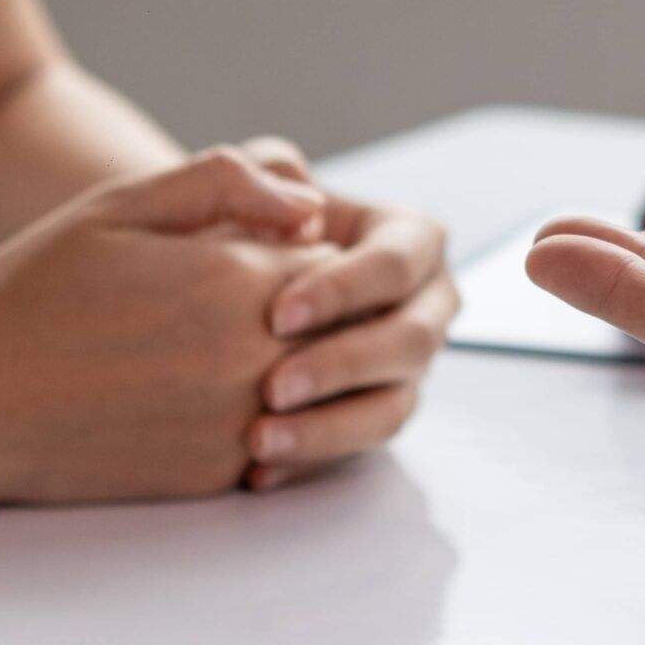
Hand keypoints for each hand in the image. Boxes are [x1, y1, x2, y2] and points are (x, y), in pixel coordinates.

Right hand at [0, 148, 339, 502]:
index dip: (298, 253)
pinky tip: (184, 396)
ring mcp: (236, 427)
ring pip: (311, 389)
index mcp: (235, 282)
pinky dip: (251, 417)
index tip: (259, 251)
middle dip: (302, 311)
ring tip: (204, 349)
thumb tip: (312, 205)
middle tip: (230, 302)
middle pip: (335, 330)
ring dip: (285, 367)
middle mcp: (251, 360)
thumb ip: (225, 184)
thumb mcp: (119, 206)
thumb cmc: (31, 293)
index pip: (334, 263)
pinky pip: (272, 440)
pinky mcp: (214, 477)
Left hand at [233, 135, 459, 489]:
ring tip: (258, 443)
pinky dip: (306, 462)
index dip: (343, 290)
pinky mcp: (375, 415)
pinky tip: (255, 473)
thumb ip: (263, 172)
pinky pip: (355, 449)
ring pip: (393, 409)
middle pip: (412, 342)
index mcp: (413, 239)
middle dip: (342, 367)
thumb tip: (303, 207)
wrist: (217, 272)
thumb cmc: (237, 216)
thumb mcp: (245, 177)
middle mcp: (427, 305)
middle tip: (271, 388)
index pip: (395, 264)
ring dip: (329, 430)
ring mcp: (408, 368)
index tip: (276, 315)